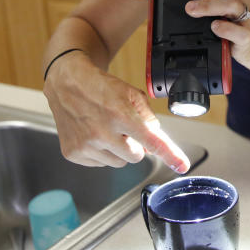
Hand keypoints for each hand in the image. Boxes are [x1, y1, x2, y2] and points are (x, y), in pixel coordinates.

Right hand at [43, 50, 190, 171]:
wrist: (67, 84)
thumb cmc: (100, 87)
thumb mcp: (131, 93)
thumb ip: (148, 116)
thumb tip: (156, 139)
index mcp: (120, 115)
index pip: (151, 140)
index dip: (170, 154)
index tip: (182, 165)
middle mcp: (101, 133)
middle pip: (136, 156)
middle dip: (134, 145)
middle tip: (122, 128)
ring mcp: (86, 145)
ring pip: (118, 162)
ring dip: (117, 150)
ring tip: (106, 129)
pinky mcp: (74, 153)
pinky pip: (101, 164)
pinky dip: (101, 152)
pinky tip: (93, 134)